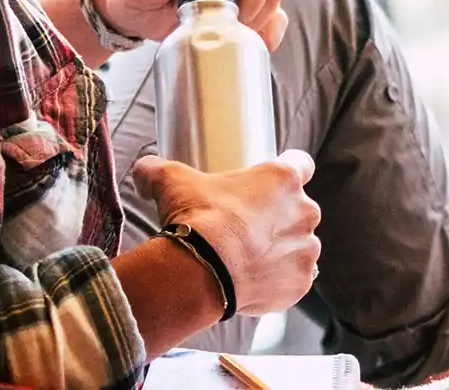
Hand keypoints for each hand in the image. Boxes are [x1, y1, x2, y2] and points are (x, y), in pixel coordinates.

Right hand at [131, 150, 321, 315]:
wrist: (201, 272)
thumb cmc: (195, 219)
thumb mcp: (171, 181)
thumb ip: (157, 170)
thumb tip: (142, 171)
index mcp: (283, 178)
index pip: (300, 164)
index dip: (287, 171)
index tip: (270, 183)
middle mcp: (304, 211)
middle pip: (299, 209)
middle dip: (278, 217)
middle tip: (246, 227)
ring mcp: (306, 250)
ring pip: (298, 246)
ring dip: (280, 250)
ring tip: (247, 258)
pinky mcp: (301, 283)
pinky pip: (294, 279)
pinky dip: (278, 281)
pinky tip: (252, 281)